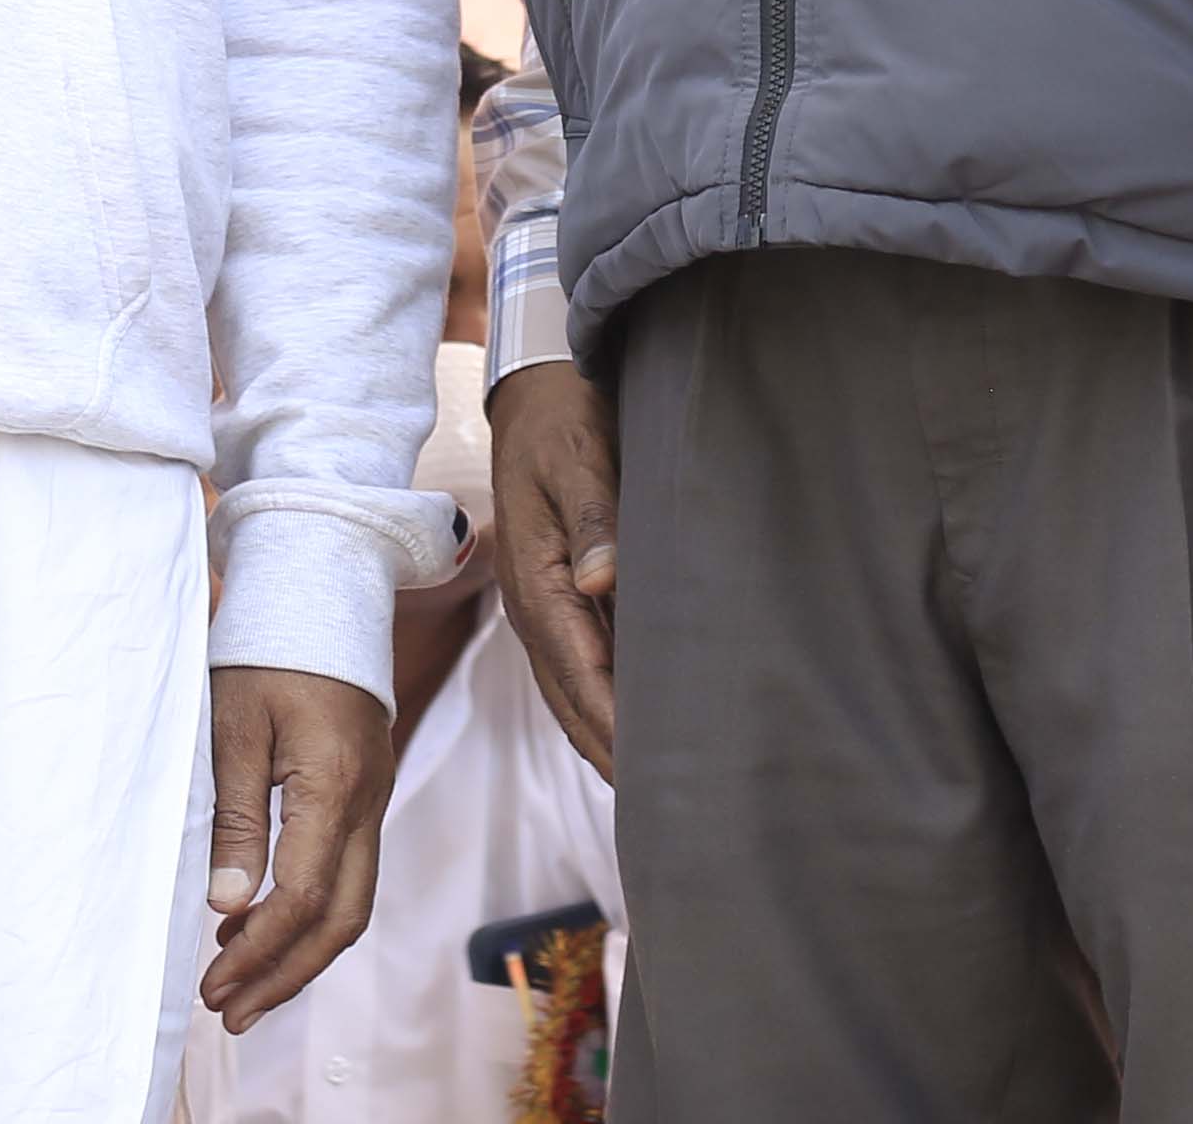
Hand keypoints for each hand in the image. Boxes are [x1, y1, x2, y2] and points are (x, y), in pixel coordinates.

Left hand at [200, 662, 396, 1026]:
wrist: (322, 587)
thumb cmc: (268, 650)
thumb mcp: (234, 727)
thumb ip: (236, 819)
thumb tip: (229, 907)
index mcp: (335, 787)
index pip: (304, 898)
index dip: (260, 953)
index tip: (214, 986)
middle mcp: (367, 801)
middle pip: (343, 919)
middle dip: (287, 974)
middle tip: (230, 1012)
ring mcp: (372, 797)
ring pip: (352, 902)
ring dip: (299, 950)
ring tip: (239, 982)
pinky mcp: (363, 791)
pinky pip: (348, 871)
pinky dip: (308, 911)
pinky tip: (256, 921)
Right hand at [485, 359, 621, 777]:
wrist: (536, 388)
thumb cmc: (563, 417)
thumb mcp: (577, 457)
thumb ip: (595, 519)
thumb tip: (602, 584)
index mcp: (535, 580)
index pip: (577, 671)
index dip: (611, 723)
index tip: (646, 771)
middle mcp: (533, 602)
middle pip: (570, 697)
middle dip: (607, 750)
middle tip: (659, 804)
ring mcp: (542, 600)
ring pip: (572, 687)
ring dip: (605, 732)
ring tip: (653, 782)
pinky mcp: (558, 590)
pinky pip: (580, 660)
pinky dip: (604, 697)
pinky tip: (638, 718)